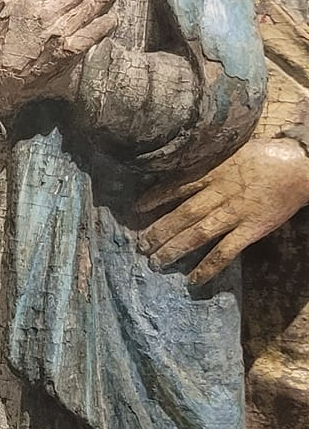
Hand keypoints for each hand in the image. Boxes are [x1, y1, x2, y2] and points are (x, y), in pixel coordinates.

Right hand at [0, 0, 121, 115]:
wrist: (2, 77)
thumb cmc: (3, 45)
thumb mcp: (8, 11)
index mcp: (30, 0)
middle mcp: (46, 12)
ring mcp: (59, 31)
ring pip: (89, 7)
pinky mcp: (68, 50)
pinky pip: (93, 32)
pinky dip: (105, 23)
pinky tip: (112, 18)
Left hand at [138, 137, 308, 286]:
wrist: (298, 166)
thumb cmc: (266, 154)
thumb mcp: (230, 149)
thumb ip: (210, 160)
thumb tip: (189, 165)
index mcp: (211, 171)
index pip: (175, 186)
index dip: (154, 197)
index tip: (136, 209)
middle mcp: (218, 193)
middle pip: (181, 214)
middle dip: (158, 231)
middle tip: (140, 246)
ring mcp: (234, 213)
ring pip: (196, 234)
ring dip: (174, 248)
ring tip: (155, 261)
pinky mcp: (251, 229)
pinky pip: (226, 251)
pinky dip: (209, 266)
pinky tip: (194, 279)